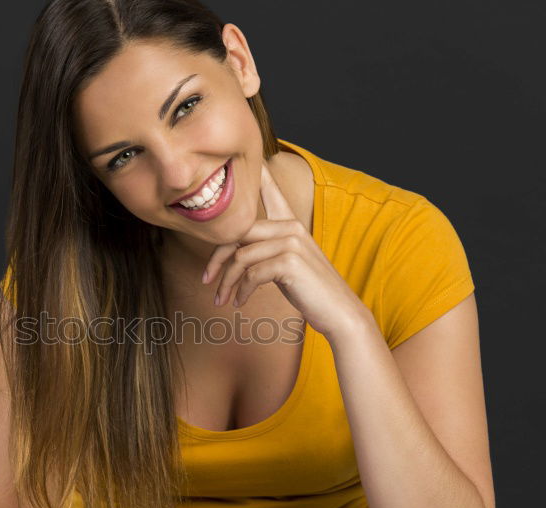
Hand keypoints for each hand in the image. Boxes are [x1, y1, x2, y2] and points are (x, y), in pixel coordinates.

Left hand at [203, 162, 370, 339]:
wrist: (339, 312)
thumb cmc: (310, 290)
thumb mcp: (286, 263)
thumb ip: (265, 249)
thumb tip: (236, 249)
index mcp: (291, 223)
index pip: (270, 191)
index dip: (257, 173)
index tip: (248, 157)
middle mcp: (291, 227)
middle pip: (238, 231)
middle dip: (217, 258)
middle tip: (206, 279)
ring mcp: (291, 242)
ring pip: (240, 256)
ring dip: (227, 282)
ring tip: (222, 299)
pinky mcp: (289, 262)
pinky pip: (251, 274)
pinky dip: (241, 291)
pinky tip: (240, 302)